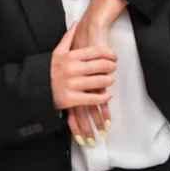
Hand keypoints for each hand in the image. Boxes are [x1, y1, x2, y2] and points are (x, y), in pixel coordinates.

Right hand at [51, 22, 115, 111]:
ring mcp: (72, 84)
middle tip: (113, 67)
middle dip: (111, 66)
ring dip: (109, 80)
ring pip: (100, 81)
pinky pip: (93, 98)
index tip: (113, 57)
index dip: (110, 54)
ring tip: (109, 79)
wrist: (34, 87)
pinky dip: (104, 97)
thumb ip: (68, 37)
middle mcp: (72, 69)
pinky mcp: (71, 99)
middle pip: (102, 66)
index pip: (97, 52)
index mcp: (70, 56)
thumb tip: (76, 23)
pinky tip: (108, 94)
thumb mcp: (57, 51)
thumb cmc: (49, 69)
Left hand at [69, 0, 126, 142]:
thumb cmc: (81, 41)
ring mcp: (87, 80)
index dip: (72, 121)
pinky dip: (104, 108)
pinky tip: (107, 119)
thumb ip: (66, 73)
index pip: (68, 104)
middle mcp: (76, 82)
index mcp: (68, 79)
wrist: (91, 28)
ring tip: (100, 135)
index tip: (76, 136)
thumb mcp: (67, 52)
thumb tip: (62, 79)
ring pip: (91, 106)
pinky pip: (101, 95)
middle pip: (79, 109)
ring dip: (96, 122)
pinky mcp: (98, 76)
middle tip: (90, 142)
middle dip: (85, 127)